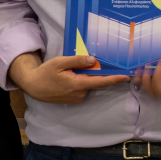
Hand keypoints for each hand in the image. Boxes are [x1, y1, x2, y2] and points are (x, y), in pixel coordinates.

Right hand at [9, 52, 130, 104]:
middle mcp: (80, 93)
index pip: (101, 81)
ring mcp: (77, 98)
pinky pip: (82, 87)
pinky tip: (67, 78)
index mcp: (78, 84)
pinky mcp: (74, 99)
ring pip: (87, 84)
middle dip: (91, 72)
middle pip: (93, 80)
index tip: (126, 76)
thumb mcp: (60, 62)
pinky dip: (79, 81)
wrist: (34, 86)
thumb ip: (77, 61)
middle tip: (77, 65)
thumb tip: (93, 60)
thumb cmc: (46, 73)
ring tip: (67, 72)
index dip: (114, 79)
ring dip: (83, 76)